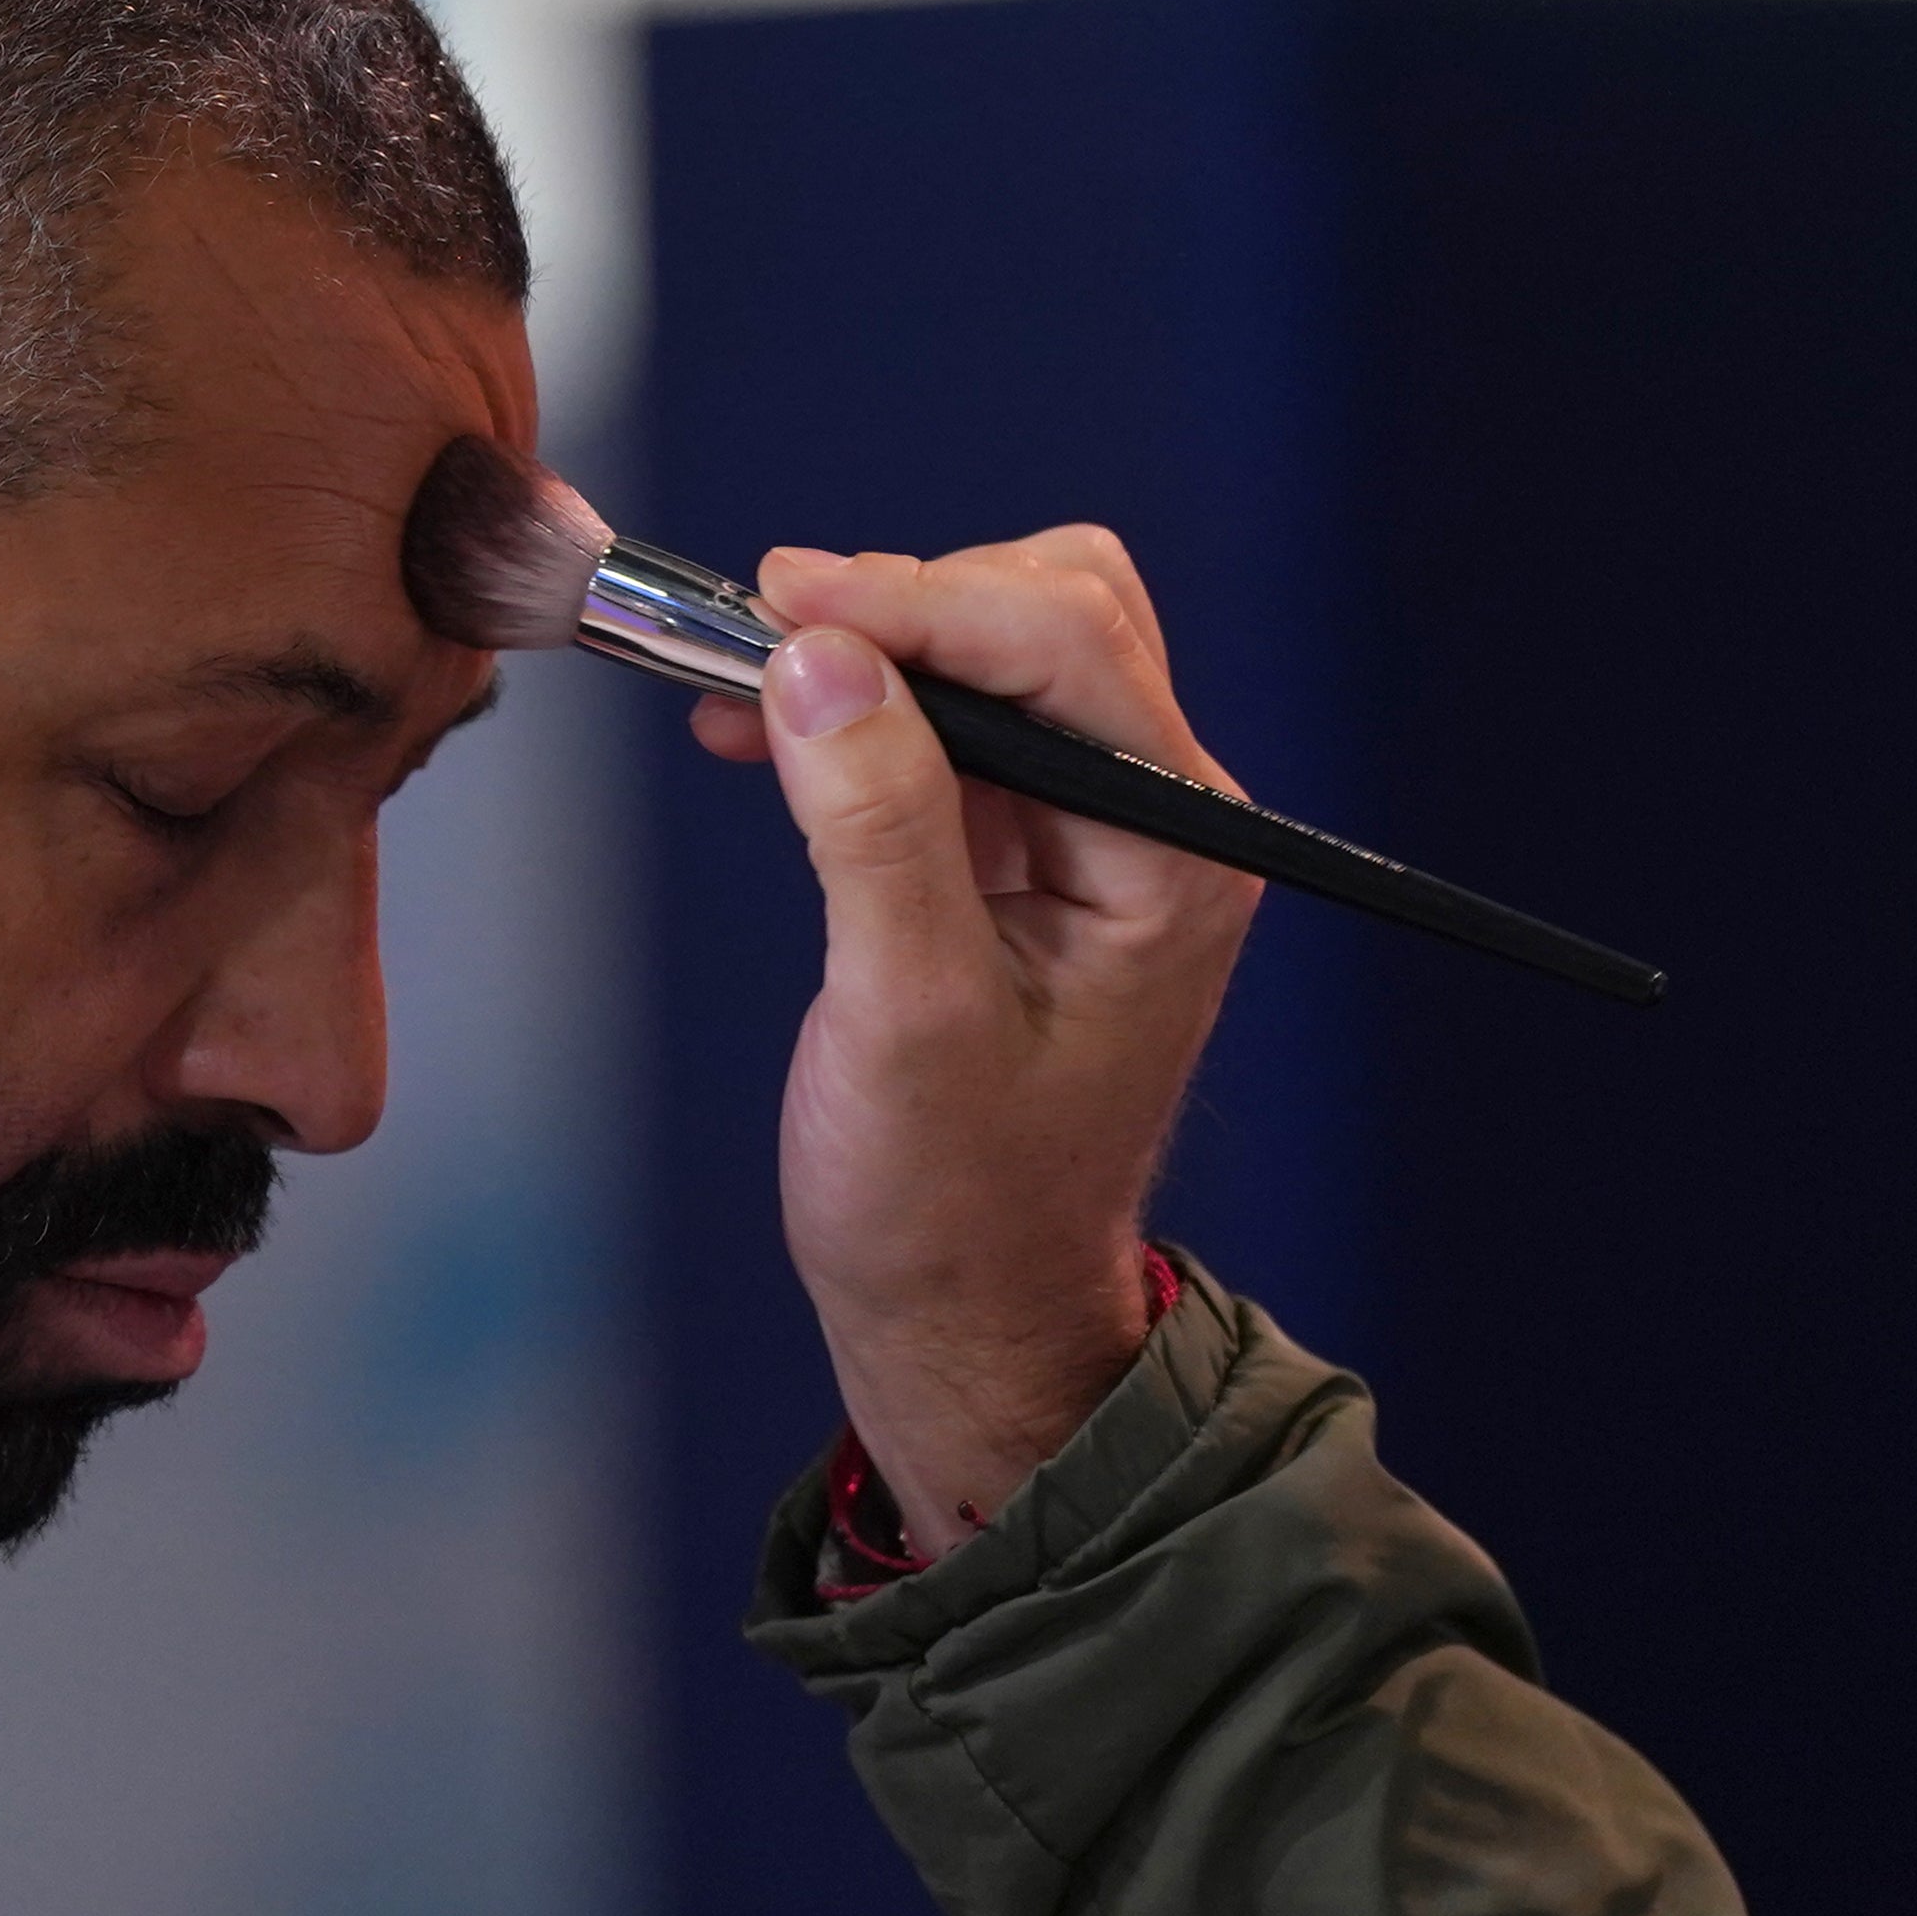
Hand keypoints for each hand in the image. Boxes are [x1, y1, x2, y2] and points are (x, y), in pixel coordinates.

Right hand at [696, 531, 1259, 1546]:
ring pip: (999, 649)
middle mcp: (1155, 825)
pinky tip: (756, 727)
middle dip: (904, 604)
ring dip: (872, 646)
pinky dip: (856, 704)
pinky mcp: (1021, 851)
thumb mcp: (903, 1018)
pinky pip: (948, 723)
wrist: (964, 1315)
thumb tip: (820, 662)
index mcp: (1173, 859)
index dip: (915, 600)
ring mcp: (1090, 834)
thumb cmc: (950, 1205)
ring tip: (743, 680)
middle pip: (1051, 613)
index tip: (778, 600)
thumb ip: (875, 827)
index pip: (1065, 647)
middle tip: (759, 632)